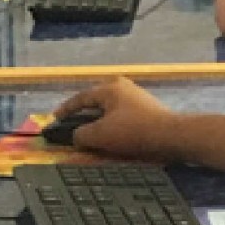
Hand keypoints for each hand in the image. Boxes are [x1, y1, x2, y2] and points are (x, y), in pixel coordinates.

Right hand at [53, 77, 177, 158]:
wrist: (170, 136)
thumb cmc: (133, 131)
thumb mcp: (100, 134)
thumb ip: (81, 134)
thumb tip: (76, 135)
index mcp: (109, 88)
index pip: (81, 98)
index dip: (65, 110)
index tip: (54, 119)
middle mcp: (122, 87)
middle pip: (95, 102)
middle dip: (82, 115)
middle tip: (70, 127)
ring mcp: (136, 97)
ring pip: (108, 110)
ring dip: (97, 122)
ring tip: (88, 135)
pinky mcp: (146, 110)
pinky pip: (120, 116)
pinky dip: (111, 125)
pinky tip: (110, 137)